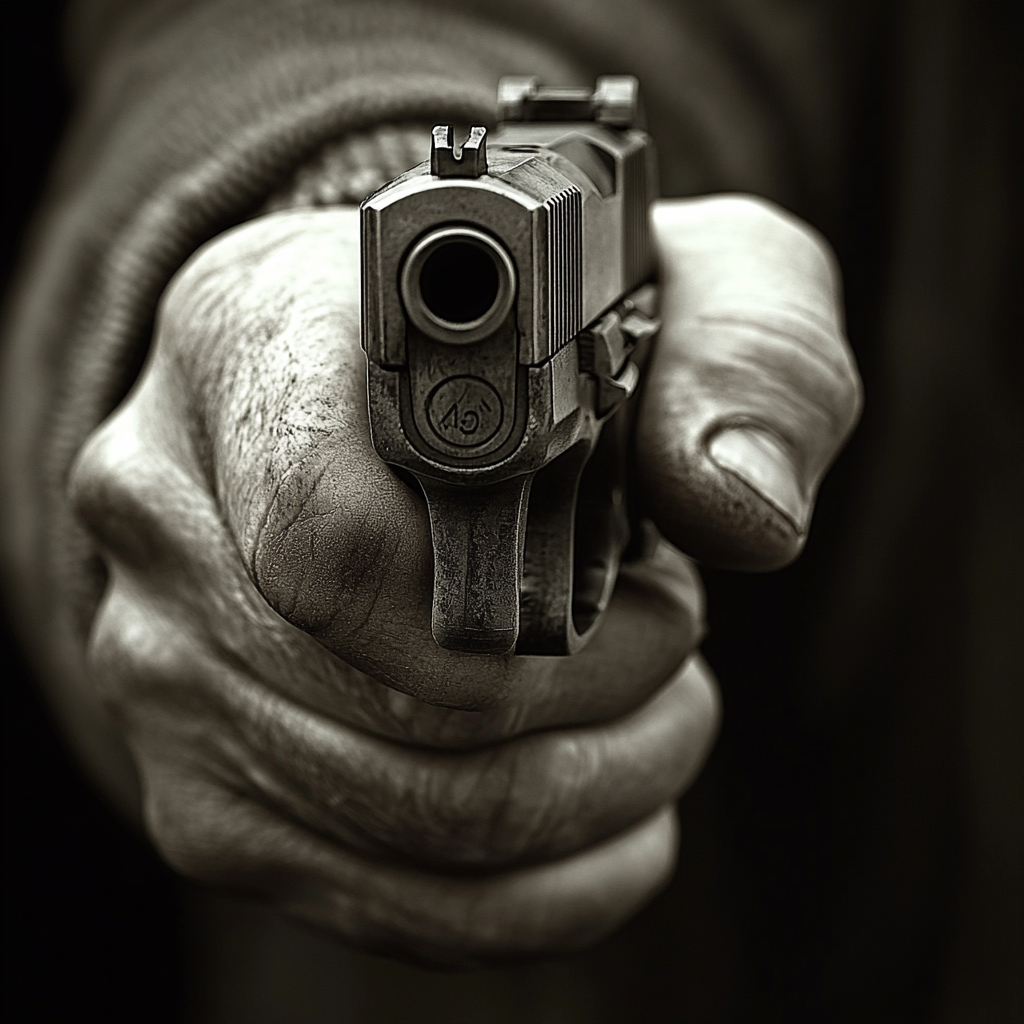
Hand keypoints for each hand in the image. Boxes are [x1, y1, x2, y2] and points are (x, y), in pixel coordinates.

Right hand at [69, 195, 857, 964]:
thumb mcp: (682, 282)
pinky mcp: (213, 796)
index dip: (515, 593)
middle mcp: (168, 512)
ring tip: (654, 704)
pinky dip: (551, 888)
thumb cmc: (548, 333)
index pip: (335, 530)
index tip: (634, 572)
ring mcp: (167, 671)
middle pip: (397, 698)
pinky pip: (395, 907)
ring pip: (414, 819)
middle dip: (596, 688)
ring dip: (595, 786)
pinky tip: (615, 812)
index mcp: (246, 341)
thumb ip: (743, 355)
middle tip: (667, 631)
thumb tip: (739, 509)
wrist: (413, 401)